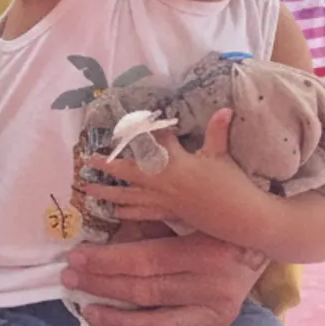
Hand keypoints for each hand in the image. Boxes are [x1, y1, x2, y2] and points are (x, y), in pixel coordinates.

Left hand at [61, 232, 263, 325]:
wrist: (263, 244)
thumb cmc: (215, 223)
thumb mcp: (186, 216)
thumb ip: (148, 227)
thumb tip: (100, 240)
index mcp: (205, 251)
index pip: (144, 261)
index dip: (105, 262)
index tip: (75, 258)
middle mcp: (214, 286)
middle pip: (146, 293)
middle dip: (101, 287)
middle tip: (71, 281)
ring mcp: (218, 313)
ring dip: (118, 323)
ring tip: (91, 312)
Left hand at [82, 109, 269, 243]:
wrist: (237, 216)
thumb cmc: (229, 184)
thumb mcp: (221, 155)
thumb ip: (218, 131)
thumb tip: (226, 108)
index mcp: (176, 163)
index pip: (153, 144)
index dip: (139, 133)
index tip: (123, 125)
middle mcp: (163, 182)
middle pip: (129, 172)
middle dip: (107, 166)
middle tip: (87, 161)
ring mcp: (163, 200)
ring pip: (128, 196)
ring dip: (107, 192)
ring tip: (87, 188)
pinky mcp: (168, 214)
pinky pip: (141, 213)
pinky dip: (126, 211)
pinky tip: (113, 211)